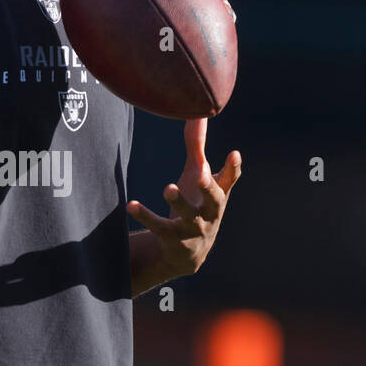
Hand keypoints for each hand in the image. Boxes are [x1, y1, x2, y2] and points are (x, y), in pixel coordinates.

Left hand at [127, 118, 241, 281]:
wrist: (190, 253)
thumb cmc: (197, 205)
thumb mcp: (198, 176)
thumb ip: (198, 146)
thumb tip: (197, 113)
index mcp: (218, 195)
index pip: (229, 180)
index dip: (233, 168)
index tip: (234, 154)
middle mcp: (209, 212)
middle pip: (213, 199)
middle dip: (208, 187)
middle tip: (201, 174)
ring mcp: (192, 227)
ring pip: (186, 215)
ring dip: (178, 202)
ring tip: (168, 188)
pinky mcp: (172, 238)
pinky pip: (158, 226)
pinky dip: (145, 215)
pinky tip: (131, 205)